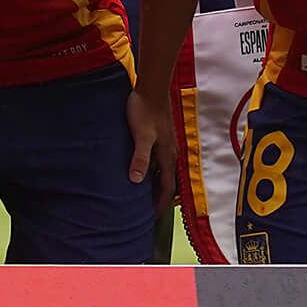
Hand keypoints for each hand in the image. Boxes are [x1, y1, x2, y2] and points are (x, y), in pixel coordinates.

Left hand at [126, 88, 176, 205]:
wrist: (151, 89)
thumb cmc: (145, 110)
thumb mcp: (141, 136)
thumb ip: (140, 157)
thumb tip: (136, 181)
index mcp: (167, 156)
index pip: (167, 187)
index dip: (160, 203)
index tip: (152, 217)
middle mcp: (169, 153)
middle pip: (167, 181)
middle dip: (159, 197)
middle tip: (147, 210)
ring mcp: (165, 145)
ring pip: (162, 171)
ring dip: (154, 184)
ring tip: (142, 195)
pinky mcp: (159, 138)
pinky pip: (157, 161)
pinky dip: (150, 171)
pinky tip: (140, 171)